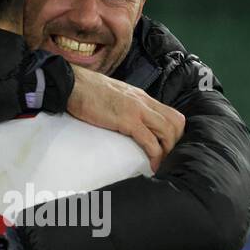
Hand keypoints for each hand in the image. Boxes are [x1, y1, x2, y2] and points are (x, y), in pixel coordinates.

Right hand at [67, 66, 184, 170]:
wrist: (72, 83)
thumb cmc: (88, 90)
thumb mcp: (115, 96)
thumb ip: (126, 106)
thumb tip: (129, 121)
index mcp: (142, 97)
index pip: (171, 113)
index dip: (175, 133)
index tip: (168, 147)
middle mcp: (144, 102)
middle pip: (176, 122)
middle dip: (176, 143)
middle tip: (167, 158)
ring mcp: (137, 110)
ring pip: (168, 131)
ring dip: (168, 151)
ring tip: (160, 165)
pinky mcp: (127, 120)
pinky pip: (150, 140)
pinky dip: (155, 155)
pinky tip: (151, 166)